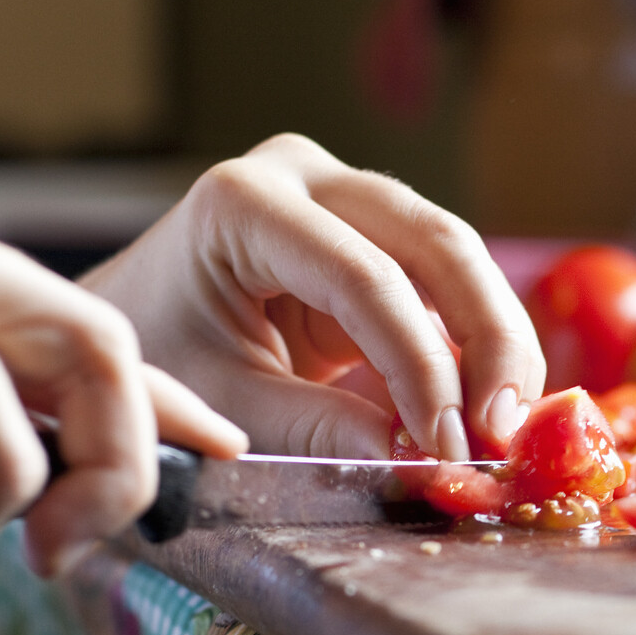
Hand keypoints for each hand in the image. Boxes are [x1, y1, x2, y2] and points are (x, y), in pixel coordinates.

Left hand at [82, 134, 544, 459]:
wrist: (127, 326)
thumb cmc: (157, 361)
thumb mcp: (224, 403)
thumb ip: (316, 429)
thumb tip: (418, 457)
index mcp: (245, 203)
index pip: (365, 278)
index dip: (421, 365)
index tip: (449, 446)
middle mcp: (304, 177)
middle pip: (435, 243)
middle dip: (488, 339)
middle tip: (508, 431)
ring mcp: (345, 195)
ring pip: (457, 256)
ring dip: (496, 343)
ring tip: (508, 429)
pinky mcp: (374, 234)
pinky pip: (446, 282)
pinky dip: (475, 345)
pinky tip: (492, 408)